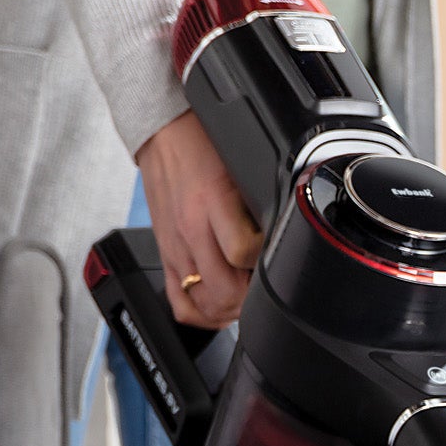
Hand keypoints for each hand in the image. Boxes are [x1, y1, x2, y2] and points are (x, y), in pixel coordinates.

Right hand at [134, 110, 261, 327]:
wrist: (161, 131)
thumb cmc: (202, 145)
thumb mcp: (243, 168)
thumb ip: (261, 204)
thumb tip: (284, 234)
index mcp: (213, 203)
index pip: (243, 252)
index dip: (266, 262)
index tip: (275, 257)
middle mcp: (191, 230)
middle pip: (225, 291)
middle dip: (252, 297)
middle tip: (264, 287)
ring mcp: (175, 246)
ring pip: (204, 304)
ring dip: (231, 309)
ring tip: (246, 298)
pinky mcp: (164, 254)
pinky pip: (179, 301)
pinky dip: (201, 314)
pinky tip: (219, 307)